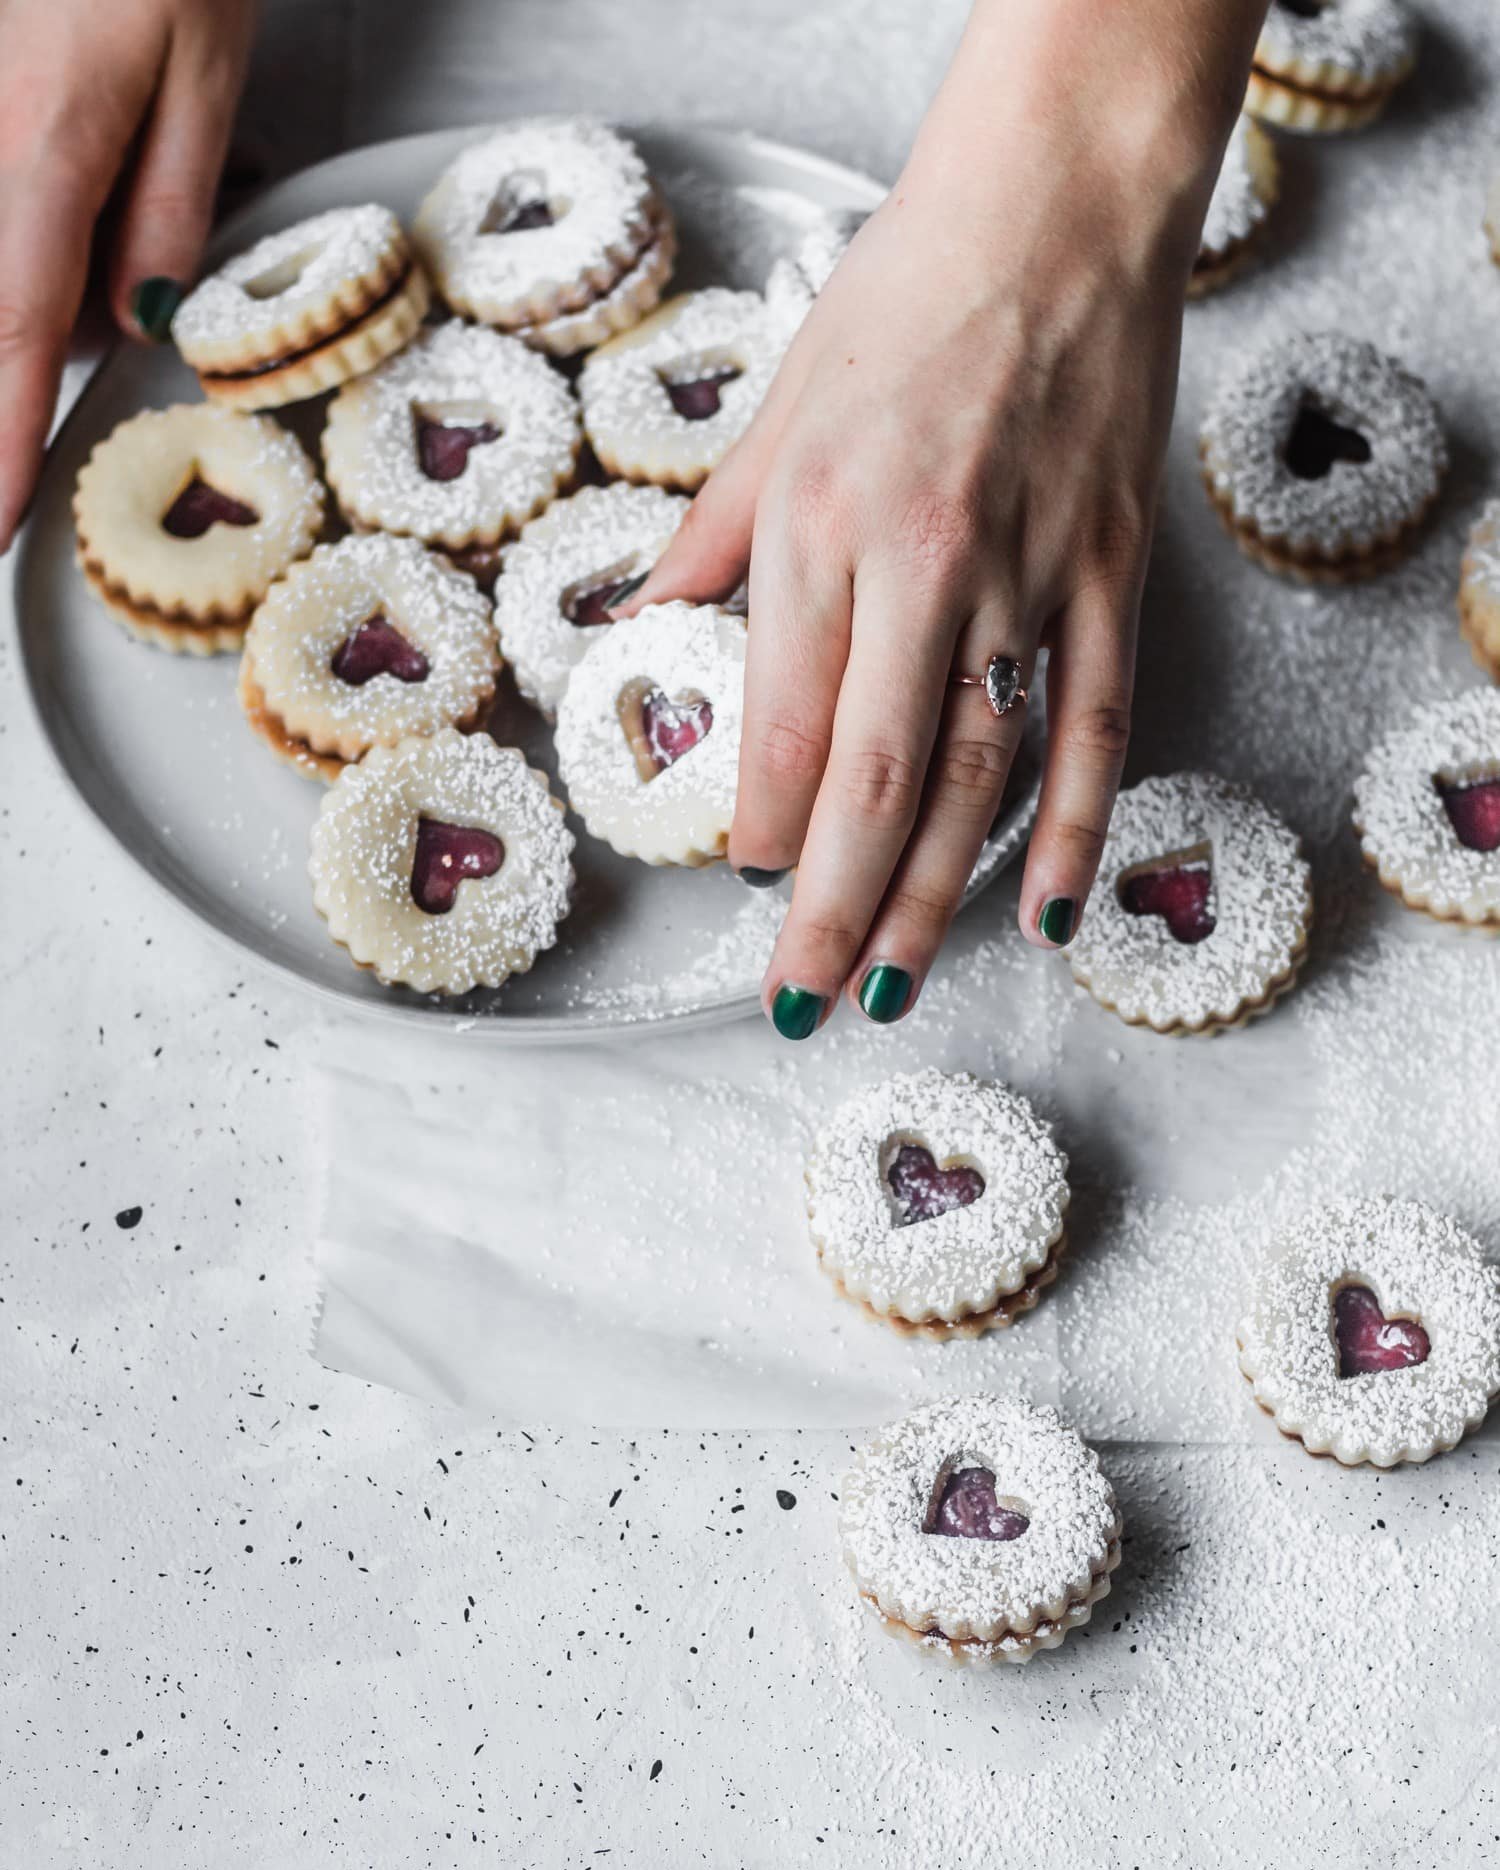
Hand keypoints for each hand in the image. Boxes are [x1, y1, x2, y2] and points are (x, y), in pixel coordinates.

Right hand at [0, 0, 257, 550]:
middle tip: (75, 355)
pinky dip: (34, 223)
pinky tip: (83, 169)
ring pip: (0, 253)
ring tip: (115, 169)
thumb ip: (165, 210)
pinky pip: (1, 197)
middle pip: (2, 294)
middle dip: (30, 348)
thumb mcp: (205, 72)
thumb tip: (133, 326)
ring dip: (44, 275)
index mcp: (47, 145)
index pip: (12, 328)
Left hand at [620, 0, 1261, 1036]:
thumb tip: (641, 627)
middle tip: (801, 1004)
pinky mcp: (1114, 575)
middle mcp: (923, 564)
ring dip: (934, 895)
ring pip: (980, 773)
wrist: (1059, 210)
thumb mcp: (773, 414)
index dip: (760, 824)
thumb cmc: (904, 300)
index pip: (781, 719)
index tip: (747, 883)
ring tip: (894, 985)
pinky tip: (1044, 912)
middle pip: (875, 778)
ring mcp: (1032, 575)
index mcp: (821, 524)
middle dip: (831, 910)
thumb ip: (710, 541)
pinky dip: (1072, 828)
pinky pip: (1096, 725)